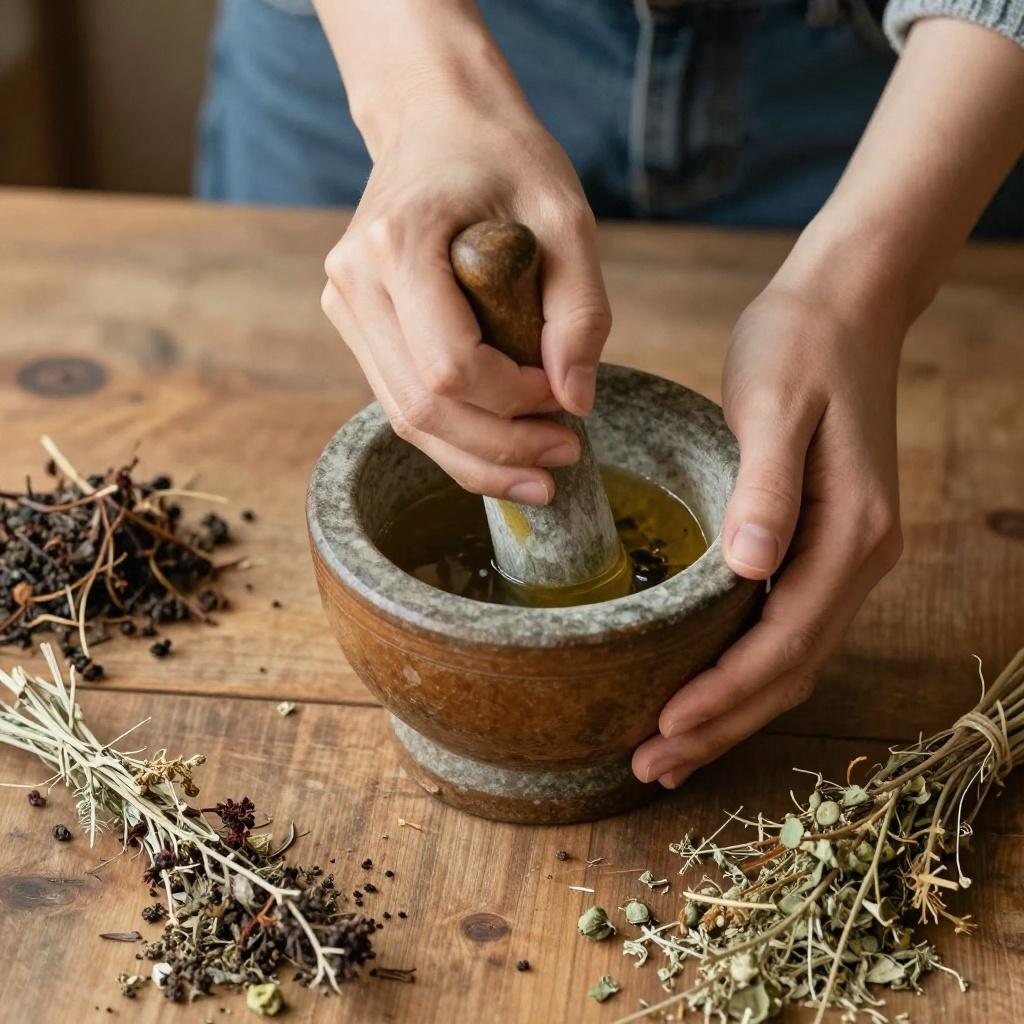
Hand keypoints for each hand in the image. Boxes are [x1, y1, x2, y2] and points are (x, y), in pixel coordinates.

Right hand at [320, 100, 610, 505]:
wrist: (438, 119)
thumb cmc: (504, 158)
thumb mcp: (565, 217)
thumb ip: (580, 311)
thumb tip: (574, 402)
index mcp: (398, 244)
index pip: (451, 367)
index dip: (514, 402)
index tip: (564, 397)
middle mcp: (355, 281)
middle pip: (421, 408)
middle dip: (498, 451)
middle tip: (562, 459)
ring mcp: (346, 306)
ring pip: (405, 416)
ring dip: (475, 457)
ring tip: (537, 473)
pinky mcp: (356, 323)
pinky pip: (401, 400)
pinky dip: (453, 433)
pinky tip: (500, 445)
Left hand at [632, 270, 905, 787]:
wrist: (844, 305)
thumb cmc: (800, 345)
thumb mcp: (775, 404)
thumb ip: (767, 487)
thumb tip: (751, 568)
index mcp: (850, 532)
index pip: (784, 641)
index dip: (724, 694)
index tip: (663, 730)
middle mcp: (858, 556)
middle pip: (789, 669)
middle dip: (721, 723)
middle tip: (651, 766)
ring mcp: (846, 553)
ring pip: (789, 658)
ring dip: (731, 708)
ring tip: (669, 748)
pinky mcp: (823, 541)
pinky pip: (785, 627)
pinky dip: (743, 668)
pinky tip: (704, 682)